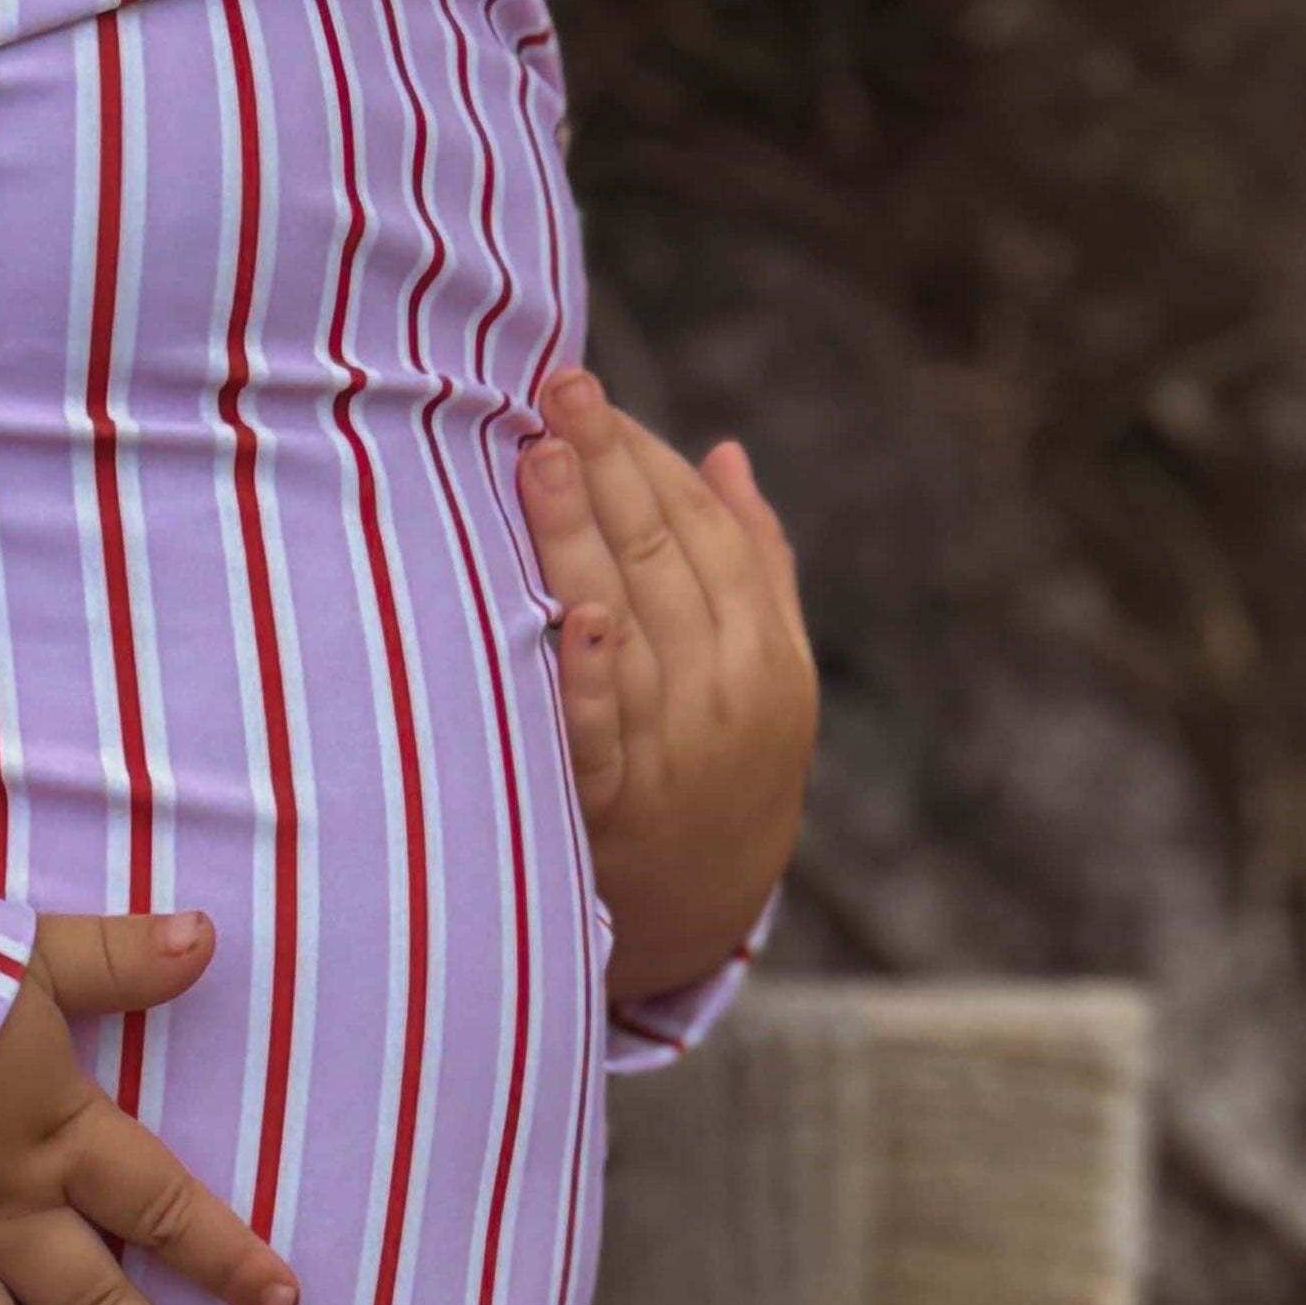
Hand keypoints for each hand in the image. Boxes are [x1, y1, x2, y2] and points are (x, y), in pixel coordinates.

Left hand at [521, 369, 817, 1000]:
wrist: (705, 916)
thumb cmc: (717, 769)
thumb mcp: (761, 676)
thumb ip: (751, 569)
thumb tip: (725, 454)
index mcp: (765, 650)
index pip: (705, 529)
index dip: (646, 458)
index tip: (590, 393)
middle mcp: (727, 693)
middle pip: (664, 559)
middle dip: (610, 466)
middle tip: (556, 388)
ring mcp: (674, 752)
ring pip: (626, 625)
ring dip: (582, 539)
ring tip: (540, 456)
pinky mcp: (615, 811)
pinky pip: (600, 736)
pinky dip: (588, 679)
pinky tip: (572, 617)